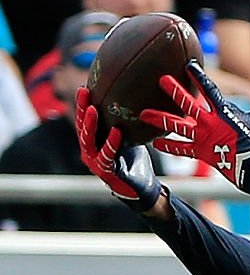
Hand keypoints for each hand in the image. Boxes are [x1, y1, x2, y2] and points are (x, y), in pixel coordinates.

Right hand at [75, 87, 161, 210]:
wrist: (141, 187)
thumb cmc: (134, 160)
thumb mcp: (128, 138)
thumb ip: (125, 123)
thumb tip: (134, 99)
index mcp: (93, 142)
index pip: (84, 121)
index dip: (83, 105)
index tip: (85, 87)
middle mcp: (89, 151)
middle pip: (82, 127)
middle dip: (82, 108)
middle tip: (84, 92)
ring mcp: (95, 162)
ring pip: (88, 140)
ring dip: (90, 124)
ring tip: (94, 109)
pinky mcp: (105, 171)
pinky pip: (106, 155)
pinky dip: (111, 143)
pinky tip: (116, 132)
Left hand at [140, 62, 249, 196]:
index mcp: (226, 112)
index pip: (210, 90)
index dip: (199, 76)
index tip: (188, 65)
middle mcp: (212, 124)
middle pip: (189, 105)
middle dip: (175, 91)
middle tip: (161, 79)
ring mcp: (206, 139)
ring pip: (179, 127)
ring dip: (161, 119)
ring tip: (144, 114)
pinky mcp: (204, 154)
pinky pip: (183, 150)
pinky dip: (170, 147)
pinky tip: (155, 143)